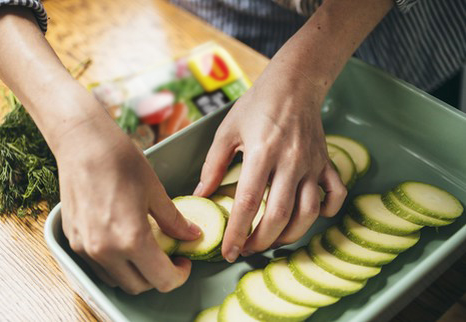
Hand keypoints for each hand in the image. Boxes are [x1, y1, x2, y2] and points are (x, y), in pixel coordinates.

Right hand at [55, 106, 200, 293]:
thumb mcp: (156, 191)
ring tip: (148, 250)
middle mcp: (105, 251)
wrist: (83, 143)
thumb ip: (174, 221)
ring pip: (118, 280)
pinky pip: (99, 267)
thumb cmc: (122, 161)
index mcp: (131, 239)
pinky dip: (117, 265)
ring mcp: (85, 248)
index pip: (162, 279)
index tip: (184, 263)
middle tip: (170, 258)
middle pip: (139, 286)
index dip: (179, 275)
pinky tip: (125, 243)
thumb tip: (192, 236)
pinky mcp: (73, 240)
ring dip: (137, 274)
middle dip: (160, 277)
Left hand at [194, 60, 346, 262]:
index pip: (247, 203)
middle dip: (261, 241)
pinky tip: (310, 216)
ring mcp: (311, 163)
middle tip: (247, 249)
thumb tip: (201, 196)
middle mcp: (289, 162)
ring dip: (290, 235)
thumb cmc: (256, 105)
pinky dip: (328, 211)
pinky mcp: (325, 162)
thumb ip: (212, 166)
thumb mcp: (226, 131)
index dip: (236, 233)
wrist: (293, 84)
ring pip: (308, 212)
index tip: (228, 252)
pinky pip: (335, 194)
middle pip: (279, 215)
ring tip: (272, 240)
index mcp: (261, 153)